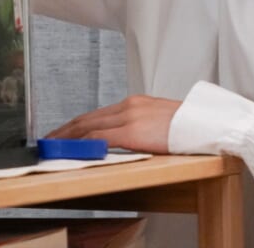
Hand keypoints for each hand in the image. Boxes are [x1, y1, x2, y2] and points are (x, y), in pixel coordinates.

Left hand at [46, 95, 180, 154]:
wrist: (206, 123)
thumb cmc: (188, 128)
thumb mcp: (159, 122)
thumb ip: (140, 126)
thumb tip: (125, 139)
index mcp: (134, 103)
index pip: (96, 114)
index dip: (75, 124)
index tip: (62, 133)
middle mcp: (128, 106)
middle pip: (87, 118)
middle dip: (64, 130)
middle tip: (48, 140)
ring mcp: (129, 117)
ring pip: (88, 126)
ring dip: (67, 137)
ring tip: (53, 146)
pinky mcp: (133, 131)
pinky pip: (101, 137)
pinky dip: (83, 143)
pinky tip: (73, 150)